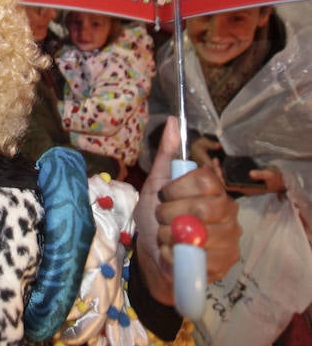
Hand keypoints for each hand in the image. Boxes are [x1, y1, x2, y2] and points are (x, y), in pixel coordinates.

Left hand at [135, 117, 241, 304]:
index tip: (163, 195)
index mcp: (214, 190)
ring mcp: (230, 238)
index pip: (207, 180)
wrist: (153, 255)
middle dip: (170, 214)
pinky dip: (174, 253)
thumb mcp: (156, 184)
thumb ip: (167, 155)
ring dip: (169, 235)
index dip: (179, 188)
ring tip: (166, 235)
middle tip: (161, 217)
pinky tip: (172, 252)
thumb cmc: (156, 217)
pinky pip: (196, 255)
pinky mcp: (225, 262)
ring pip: (198, 234)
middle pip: (203, 208)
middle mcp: (228, 211)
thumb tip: (174, 121)